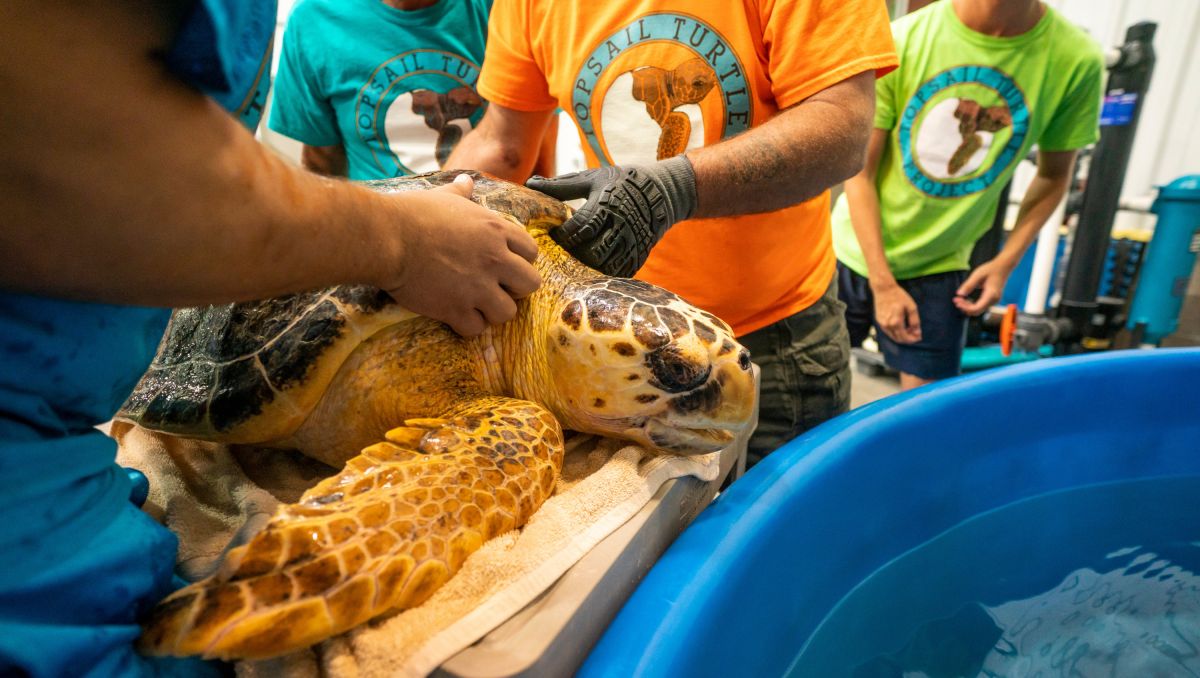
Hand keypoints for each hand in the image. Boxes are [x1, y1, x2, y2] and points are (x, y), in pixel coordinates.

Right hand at [381, 174, 540, 336]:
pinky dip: (467, 325)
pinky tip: (455, 315)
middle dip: (515, 289)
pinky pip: (477, 329)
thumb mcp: (442, 196)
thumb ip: (461, 192)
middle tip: (495, 287)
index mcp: (495, 230)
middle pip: (530, 284)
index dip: (520, 260)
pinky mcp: (456, 309)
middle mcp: (494, 260)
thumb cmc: (412, 213)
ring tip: (476, 305)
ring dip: (493, 311)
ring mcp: (477, 287)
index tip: (503, 264)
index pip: (531, 252)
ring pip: (507, 313)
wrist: (387, 238)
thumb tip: (466, 180)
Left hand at [526, 156, 696, 276]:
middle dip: (571, 255)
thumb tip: (530, 183)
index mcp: (606, 204)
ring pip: (603, 265)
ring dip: (585, 266)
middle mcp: (620, 226)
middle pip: (590, 251)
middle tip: (558, 253)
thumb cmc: (622, 181)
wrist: (663, 192)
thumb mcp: (592, 178)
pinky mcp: (639, 256)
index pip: (578, 228)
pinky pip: (617, 273)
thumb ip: (560, 185)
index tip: (551, 236)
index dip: (561, 235)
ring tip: (571, 261)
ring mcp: (632, 243)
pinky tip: (589, 267)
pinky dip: (601, 272)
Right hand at [872, 282, 921, 343]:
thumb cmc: (898, 296)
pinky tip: (901, 327)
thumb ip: (915, 321)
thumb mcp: (911, 307)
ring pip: (892, 336)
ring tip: (909, 330)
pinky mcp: (879, 321)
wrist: (884, 289)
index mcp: (896, 322)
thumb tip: (917, 332)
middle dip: (908, 339)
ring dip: (901, 336)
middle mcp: (887, 325)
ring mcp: (882, 324)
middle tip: (915, 334)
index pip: (905, 337)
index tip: (919, 337)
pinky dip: (895, 332)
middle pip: (898, 339)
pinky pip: (888, 331)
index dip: (913, 339)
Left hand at [954, 259, 1010, 315]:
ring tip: (959, 299)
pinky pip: (980, 307)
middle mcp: (994, 301)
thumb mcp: (977, 275)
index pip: (976, 308)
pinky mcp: (992, 300)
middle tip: (955, 299)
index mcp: (991, 295)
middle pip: (977, 311)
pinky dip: (972, 305)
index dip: (965, 307)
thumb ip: (968, 285)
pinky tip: (965, 299)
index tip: (956, 300)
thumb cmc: (990, 269)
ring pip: (978, 310)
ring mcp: (994, 301)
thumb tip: (959, 294)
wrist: (1003, 267)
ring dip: (967, 307)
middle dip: (965, 307)